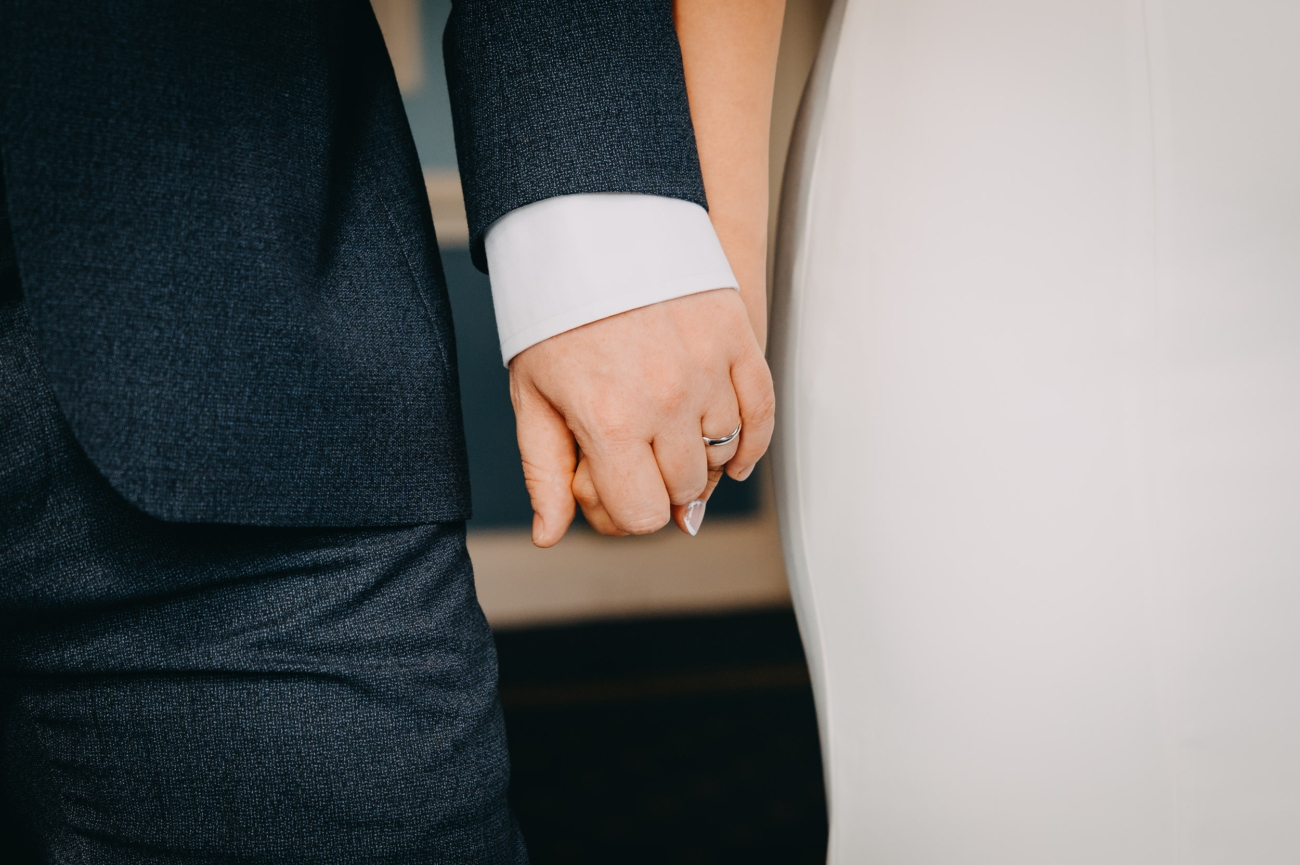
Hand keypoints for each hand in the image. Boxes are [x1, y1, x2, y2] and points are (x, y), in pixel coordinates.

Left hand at [509, 288, 773, 546]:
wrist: (591, 223)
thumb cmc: (555, 310)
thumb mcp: (532, 393)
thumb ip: (544, 470)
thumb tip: (550, 535)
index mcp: (608, 420)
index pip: (642, 516)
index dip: (624, 511)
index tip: (609, 484)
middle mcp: (664, 400)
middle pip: (685, 491)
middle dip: (657, 485)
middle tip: (633, 454)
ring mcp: (707, 369)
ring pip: (723, 455)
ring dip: (697, 457)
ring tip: (665, 430)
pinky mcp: (736, 340)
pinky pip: (761, 415)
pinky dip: (750, 443)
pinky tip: (730, 454)